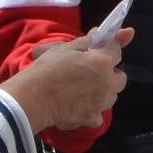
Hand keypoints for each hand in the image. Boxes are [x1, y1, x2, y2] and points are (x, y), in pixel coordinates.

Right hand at [0, 36, 125, 131]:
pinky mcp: (92, 118)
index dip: (108, 48)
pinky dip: (92, 111)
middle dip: (110, 73)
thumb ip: (87, 41)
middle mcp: (108, 83)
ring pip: (112, 96)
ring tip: (85, 90)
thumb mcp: (66, 49)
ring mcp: (102, 103)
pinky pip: (99, 114)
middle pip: (120, 77)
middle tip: (92, 72)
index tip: (100, 49)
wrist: (32, 98)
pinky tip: (79, 106)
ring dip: (104, 92)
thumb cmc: (47, 70)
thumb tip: (100, 33)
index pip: (116, 50)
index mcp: (102, 61)